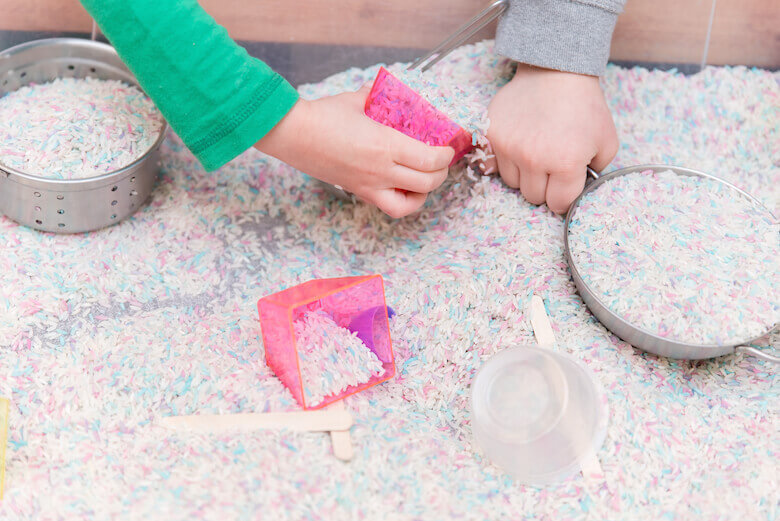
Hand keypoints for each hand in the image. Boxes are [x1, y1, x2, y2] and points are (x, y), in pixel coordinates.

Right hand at [255, 85, 453, 217]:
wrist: (292, 134)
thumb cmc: (323, 115)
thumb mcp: (359, 99)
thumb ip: (382, 97)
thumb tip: (396, 92)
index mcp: (385, 144)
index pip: (429, 159)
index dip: (445, 156)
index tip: (448, 148)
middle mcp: (381, 169)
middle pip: (427, 182)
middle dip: (441, 173)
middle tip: (442, 162)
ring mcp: (369, 184)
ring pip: (411, 202)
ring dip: (425, 193)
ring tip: (426, 180)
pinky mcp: (358, 191)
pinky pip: (390, 207)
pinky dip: (404, 203)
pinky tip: (405, 190)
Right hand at [486, 64, 617, 213]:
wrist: (556, 70)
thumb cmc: (584, 106)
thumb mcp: (607, 141)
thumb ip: (596, 171)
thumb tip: (579, 188)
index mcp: (566, 163)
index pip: (559, 203)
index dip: (565, 196)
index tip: (566, 185)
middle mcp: (534, 159)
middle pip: (534, 197)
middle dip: (545, 187)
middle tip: (553, 166)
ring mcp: (509, 148)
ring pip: (513, 183)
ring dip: (525, 175)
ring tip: (536, 152)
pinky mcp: (492, 136)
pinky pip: (494, 165)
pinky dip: (507, 161)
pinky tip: (519, 145)